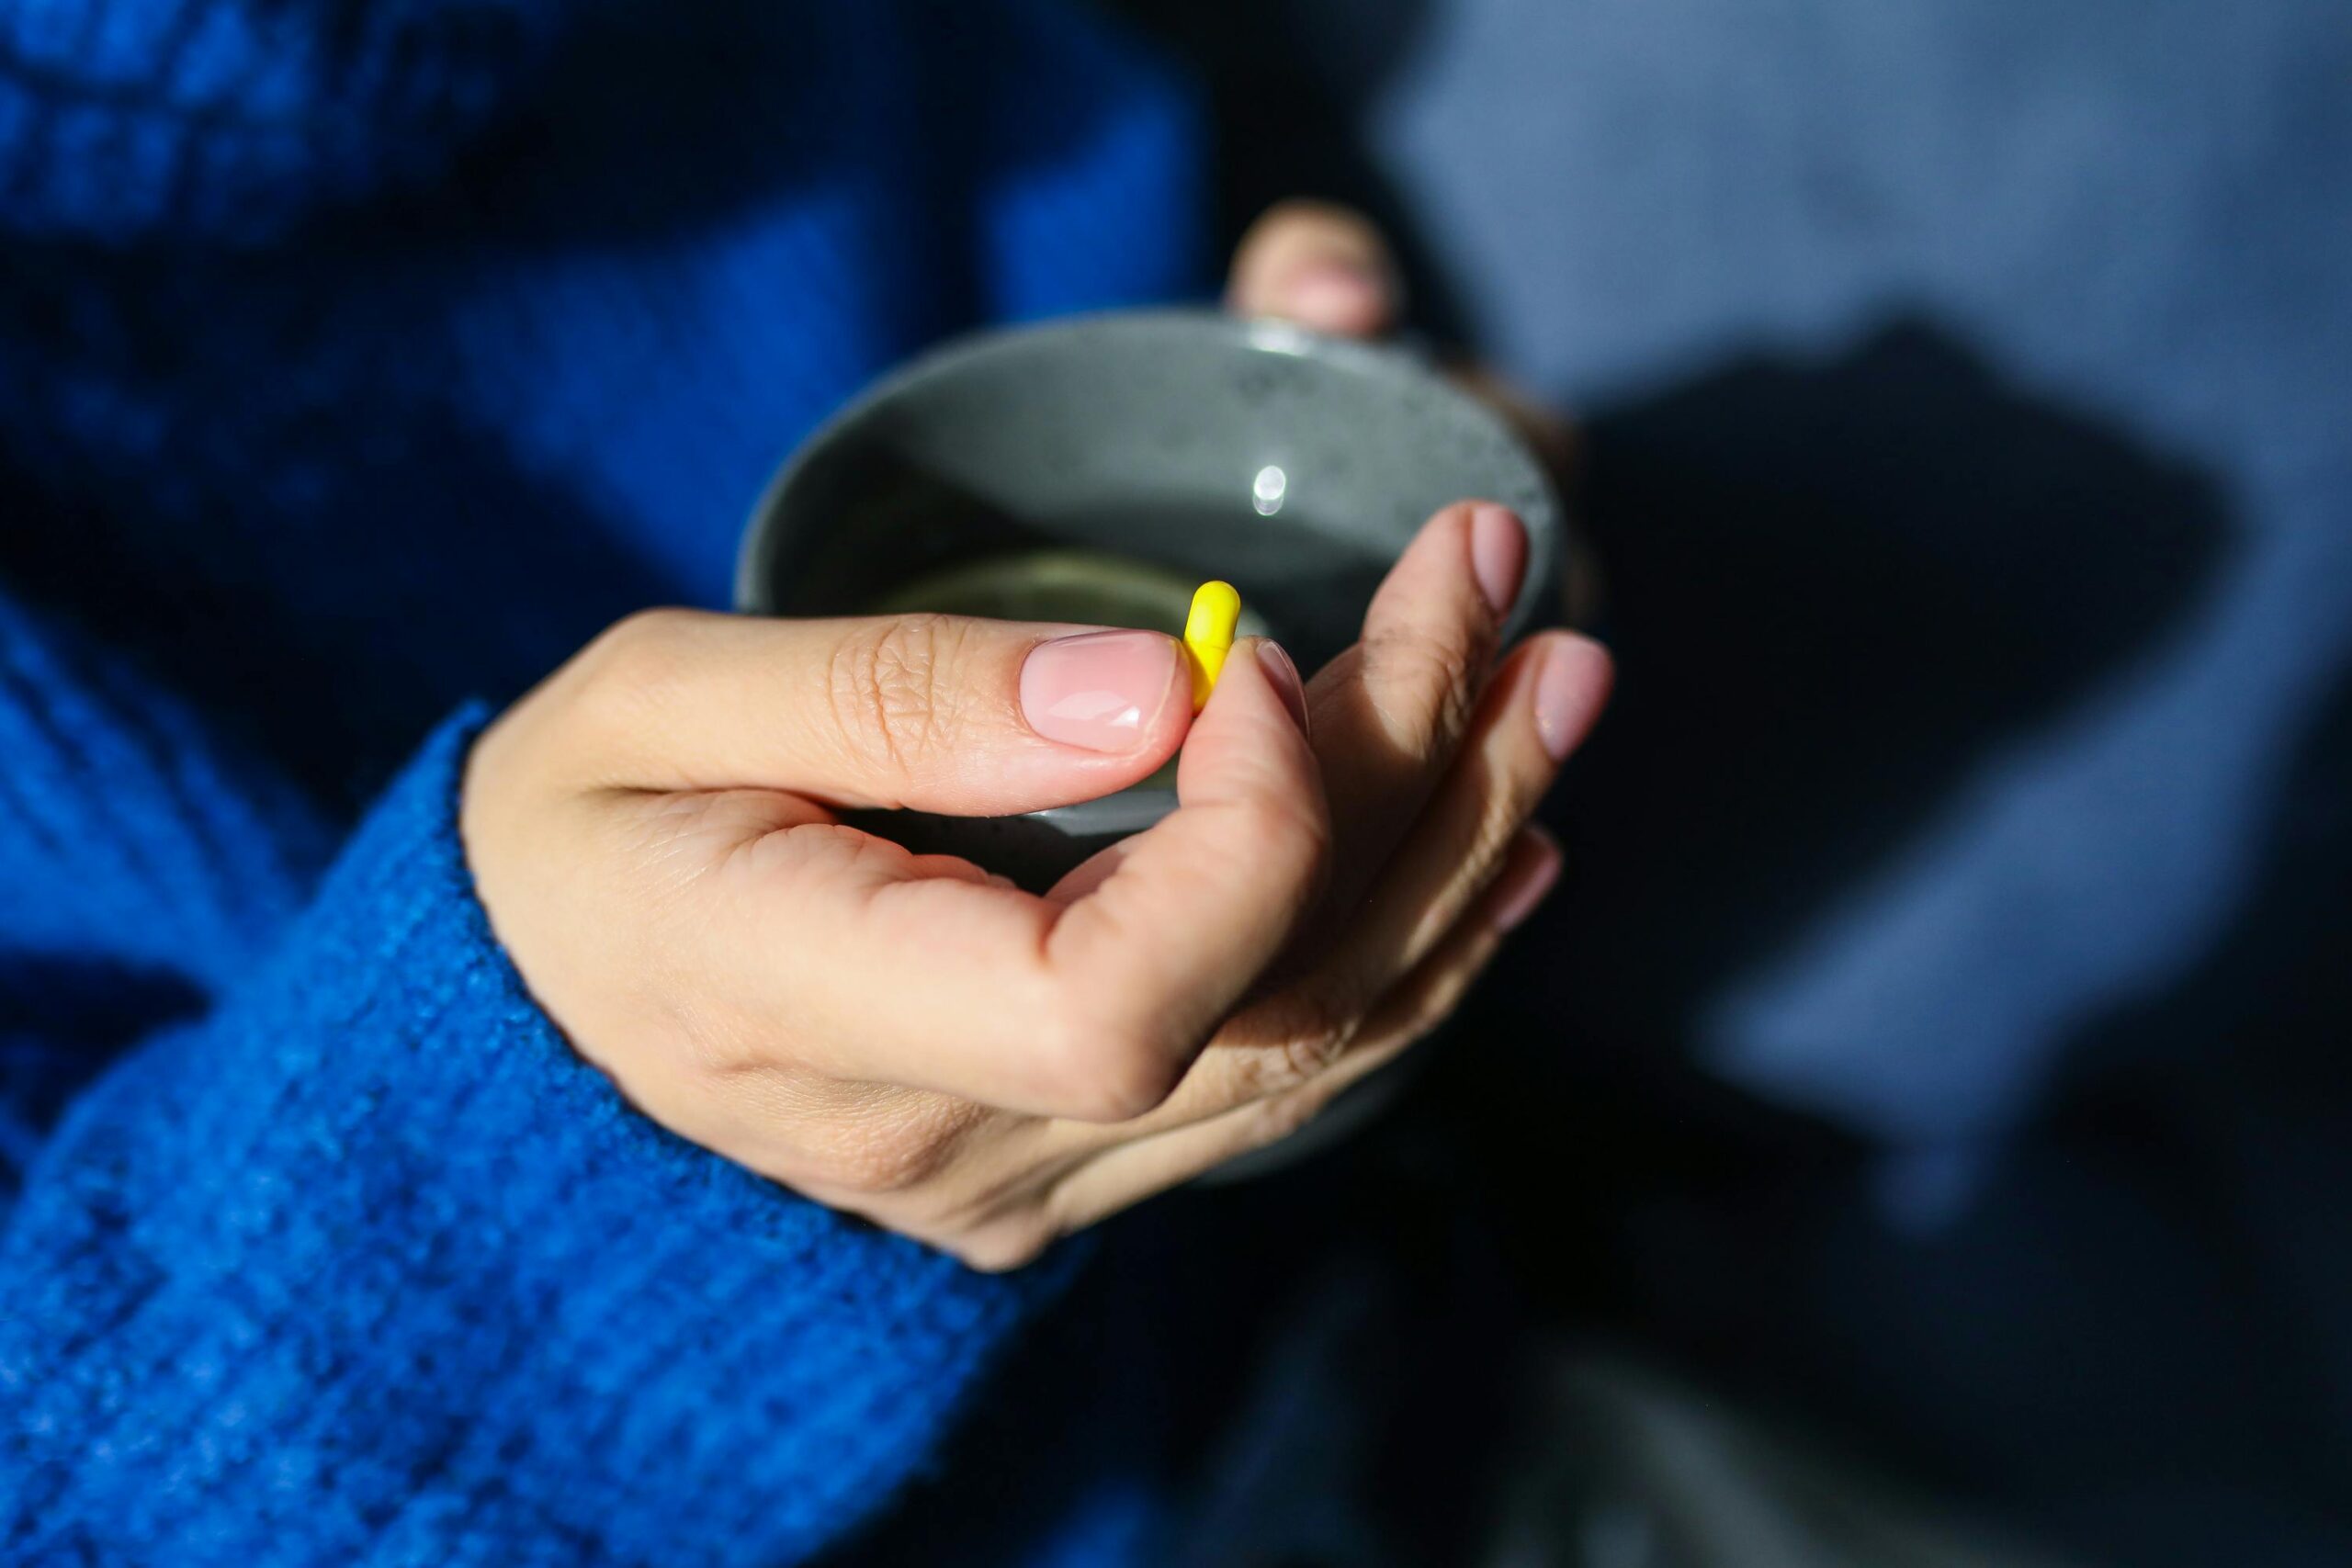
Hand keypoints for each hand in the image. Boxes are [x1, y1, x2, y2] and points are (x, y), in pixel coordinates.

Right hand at [459, 212, 1611, 1271]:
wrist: (530, 1001)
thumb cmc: (572, 827)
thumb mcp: (661, 702)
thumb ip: (899, 694)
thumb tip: (1163, 686)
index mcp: (817, 1019)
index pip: (1118, 1004)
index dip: (1249, 831)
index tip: (1262, 652)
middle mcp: (952, 1143)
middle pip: (1268, 1001)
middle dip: (1420, 778)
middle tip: (1512, 582)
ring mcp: (1027, 1176)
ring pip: (1313, 1044)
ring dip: (1459, 855)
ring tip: (1556, 681)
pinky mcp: (1073, 1159)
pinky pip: (1286, 1079)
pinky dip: (1412, 955)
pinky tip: (1504, 853)